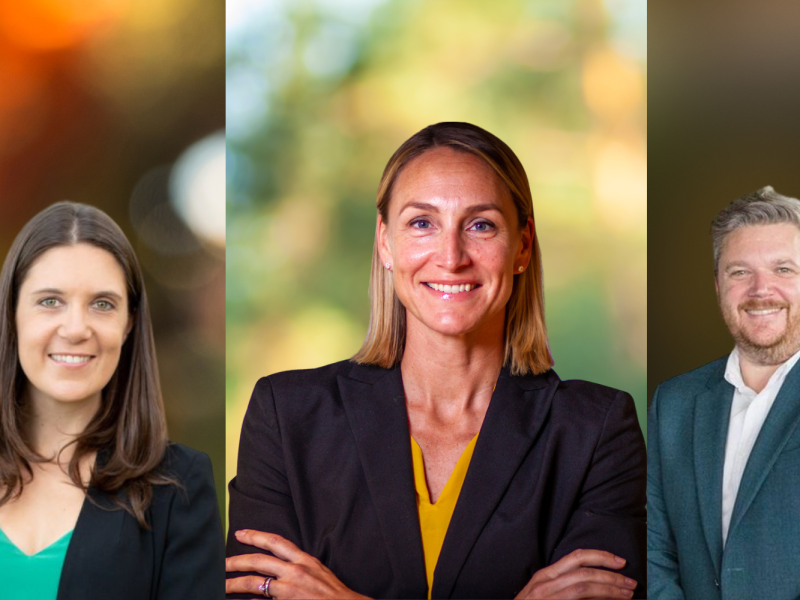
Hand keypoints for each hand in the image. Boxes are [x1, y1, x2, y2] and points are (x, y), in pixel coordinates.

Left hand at [226, 530, 369, 598]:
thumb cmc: (334, 595)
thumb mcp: (319, 572)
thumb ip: (300, 566)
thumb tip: (280, 566)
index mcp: (304, 561)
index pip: (276, 542)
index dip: (256, 536)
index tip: (240, 533)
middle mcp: (295, 573)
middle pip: (258, 561)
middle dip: (236, 561)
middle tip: (220, 563)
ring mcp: (289, 591)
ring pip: (253, 583)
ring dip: (233, 583)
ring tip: (220, 584)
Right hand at [515, 549, 637, 598]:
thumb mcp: (543, 596)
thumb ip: (563, 588)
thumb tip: (593, 586)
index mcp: (545, 576)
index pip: (576, 557)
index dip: (601, 556)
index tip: (621, 562)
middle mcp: (544, 583)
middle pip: (583, 571)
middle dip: (611, 576)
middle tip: (630, 582)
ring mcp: (545, 596)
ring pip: (583, 586)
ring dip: (609, 589)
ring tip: (627, 594)